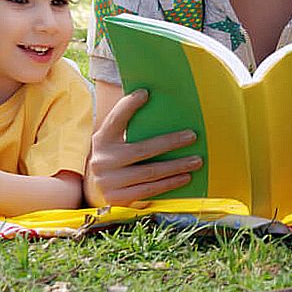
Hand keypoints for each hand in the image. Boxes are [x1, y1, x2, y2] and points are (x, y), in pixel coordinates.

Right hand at [86, 89, 202, 206]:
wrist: (95, 187)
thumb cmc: (114, 155)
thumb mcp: (114, 137)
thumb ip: (127, 121)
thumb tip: (149, 97)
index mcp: (103, 139)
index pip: (115, 119)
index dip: (128, 105)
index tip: (145, 93)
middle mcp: (103, 160)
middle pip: (142, 150)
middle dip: (170, 143)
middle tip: (192, 136)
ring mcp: (109, 182)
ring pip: (149, 173)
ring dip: (176, 167)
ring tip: (195, 161)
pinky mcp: (118, 199)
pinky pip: (149, 191)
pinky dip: (169, 184)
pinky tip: (184, 177)